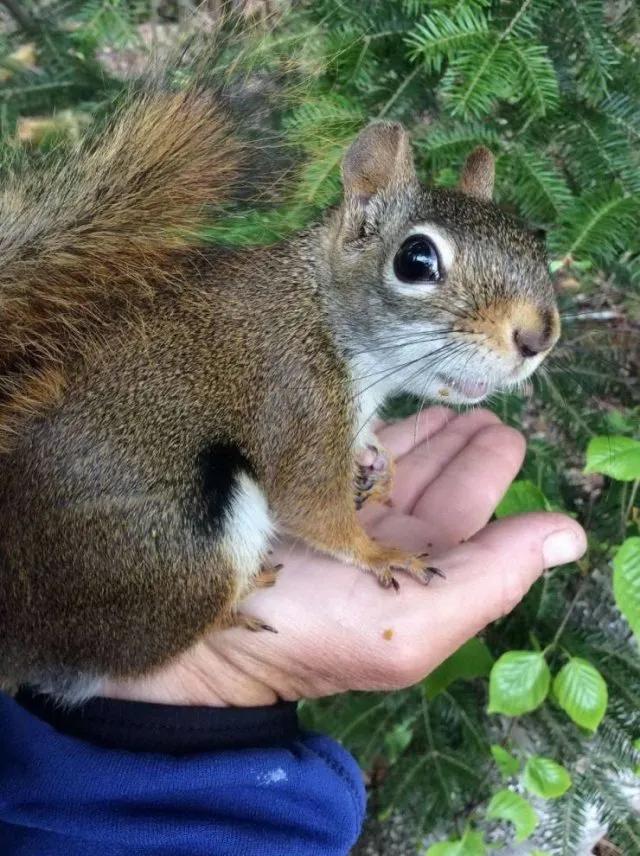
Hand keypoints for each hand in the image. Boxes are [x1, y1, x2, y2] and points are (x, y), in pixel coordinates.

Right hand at [104, 408, 585, 705]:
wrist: (198, 638)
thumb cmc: (305, 632)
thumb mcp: (410, 624)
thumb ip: (491, 579)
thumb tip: (570, 536)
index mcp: (419, 574)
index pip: (472, 514)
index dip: (490, 471)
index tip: (504, 428)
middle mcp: (383, 542)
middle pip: (435, 483)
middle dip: (460, 444)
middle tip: (476, 400)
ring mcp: (338, 511)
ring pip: (391, 461)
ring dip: (419, 429)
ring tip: (441, 396)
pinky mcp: (296, 487)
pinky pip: (342, 449)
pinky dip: (366, 424)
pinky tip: (378, 398)